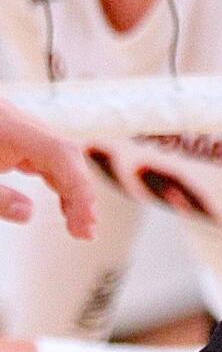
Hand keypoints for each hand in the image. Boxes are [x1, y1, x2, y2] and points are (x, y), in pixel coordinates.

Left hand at [0, 98, 94, 239]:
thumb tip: (27, 212)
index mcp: (7, 128)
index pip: (60, 154)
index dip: (79, 189)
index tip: (84, 223)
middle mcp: (14, 120)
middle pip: (63, 152)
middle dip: (79, 192)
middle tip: (84, 231)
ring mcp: (10, 123)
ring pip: (55, 152)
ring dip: (69, 187)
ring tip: (76, 222)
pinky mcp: (5, 130)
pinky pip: (39, 152)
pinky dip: (53, 177)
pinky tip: (58, 200)